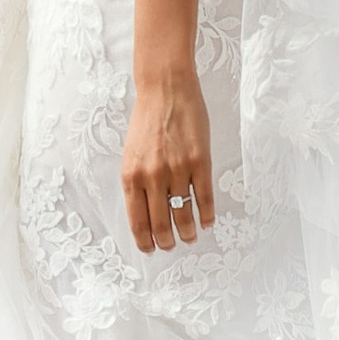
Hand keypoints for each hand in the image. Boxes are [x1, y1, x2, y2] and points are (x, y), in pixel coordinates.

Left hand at [122, 73, 216, 253]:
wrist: (166, 89)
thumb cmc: (147, 121)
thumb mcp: (131, 155)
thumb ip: (137, 183)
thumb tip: (146, 212)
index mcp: (131, 177)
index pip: (137, 221)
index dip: (145, 241)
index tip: (151, 250)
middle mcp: (152, 177)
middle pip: (161, 223)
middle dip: (167, 241)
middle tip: (173, 246)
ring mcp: (177, 170)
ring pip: (184, 214)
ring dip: (188, 232)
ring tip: (191, 237)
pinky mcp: (199, 161)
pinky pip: (204, 197)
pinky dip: (207, 214)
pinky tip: (207, 221)